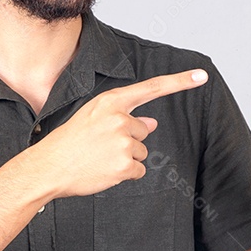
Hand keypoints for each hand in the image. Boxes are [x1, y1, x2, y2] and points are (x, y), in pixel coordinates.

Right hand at [31, 69, 208, 197]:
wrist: (48, 167)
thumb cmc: (69, 142)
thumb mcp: (93, 119)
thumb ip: (123, 117)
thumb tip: (152, 123)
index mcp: (111, 102)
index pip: (152, 88)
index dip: (180, 81)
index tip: (202, 75)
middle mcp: (120, 119)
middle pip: (144, 130)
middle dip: (129, 140)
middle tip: (100, 146)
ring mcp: (123, 142)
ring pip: (141, 152)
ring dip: (125, 159)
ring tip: (99, 158)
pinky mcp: (124, 165)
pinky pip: (138, 171)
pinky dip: (124, 174)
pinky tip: (104, 171)